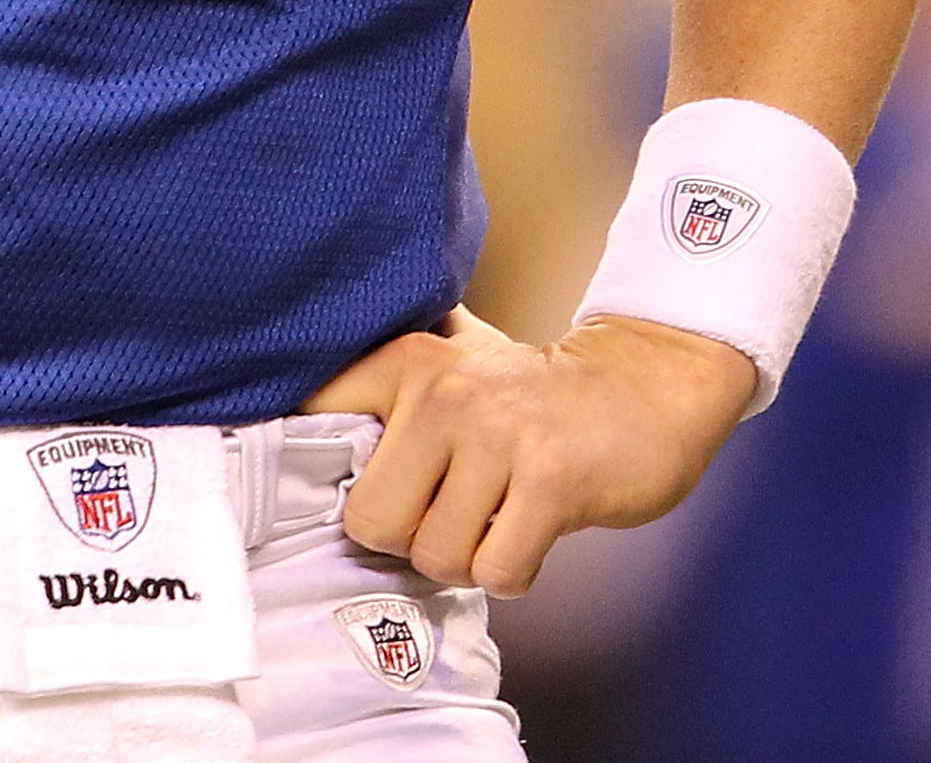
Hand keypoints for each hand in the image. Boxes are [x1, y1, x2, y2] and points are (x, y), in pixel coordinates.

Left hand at [307, 307, 756, 595]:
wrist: (647, 382)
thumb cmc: (533, 397)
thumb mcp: (454, 368)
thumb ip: (387, 399)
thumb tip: (283, 442)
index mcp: (410, 359)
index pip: (313, 420)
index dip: (317, 476)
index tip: (338, 491)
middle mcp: (446, 389)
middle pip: (370, 521)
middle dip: (409, 539)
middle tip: (451, 514)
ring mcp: (499, 433)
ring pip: (435, 556)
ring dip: (469, 559)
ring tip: (499, 516)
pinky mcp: (550, 479)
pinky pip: (497, 571)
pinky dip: (514, 572)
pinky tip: (533, 530)